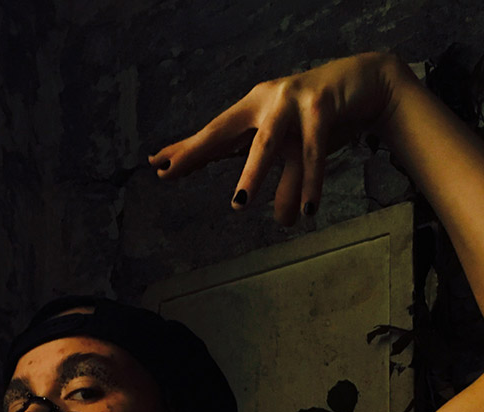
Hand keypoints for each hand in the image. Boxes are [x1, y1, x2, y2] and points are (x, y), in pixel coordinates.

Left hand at [148, 52, 403, 225]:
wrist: (367, 84)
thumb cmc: (320, 118)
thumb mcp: (289, 147)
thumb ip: (270, 173)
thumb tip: (262, 214)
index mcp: (252, 109)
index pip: (213, 134)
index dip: (187, 150)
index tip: (157, 165)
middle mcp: (265, 101)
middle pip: (224, 132)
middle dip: (197, 152)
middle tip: (171, 172)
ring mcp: (292, 101)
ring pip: (266, 144)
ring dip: (252, 175)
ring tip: (239, 206)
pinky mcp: (321, 106)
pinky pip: (312, 152)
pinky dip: (310, 184)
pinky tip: (306, 211)